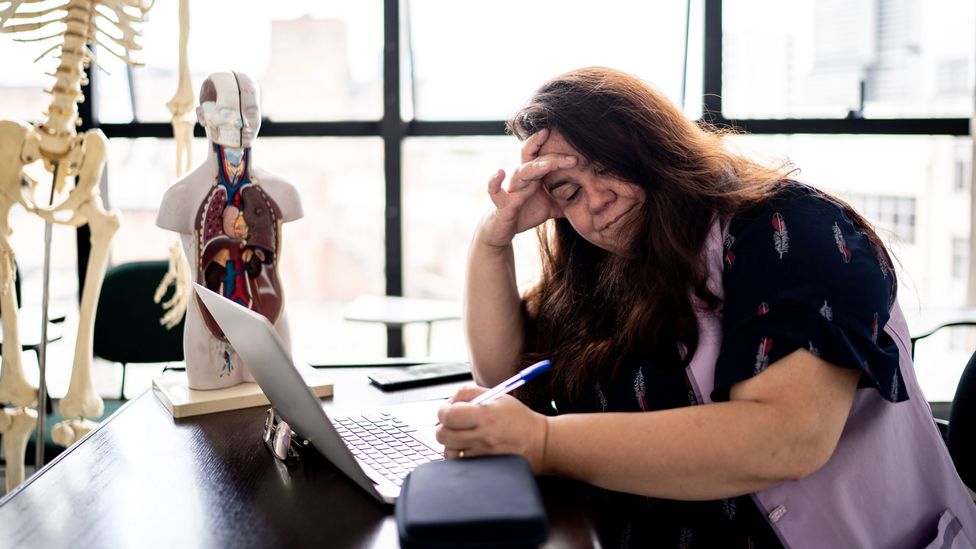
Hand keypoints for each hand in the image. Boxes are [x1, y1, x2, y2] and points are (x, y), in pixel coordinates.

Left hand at [436, 385, 549, 472]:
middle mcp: (483, 436)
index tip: (446, 411)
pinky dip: (458, 455)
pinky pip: (459, 463)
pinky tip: (467, 448)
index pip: (448, 415)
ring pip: (448, 451)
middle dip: (443, 427)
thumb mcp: (497, 396)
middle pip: (443, 434)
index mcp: (485, 415)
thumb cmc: (518, 418)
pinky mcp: (484, 467)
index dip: (442, 411)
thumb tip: (449, 401)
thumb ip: (470, 393)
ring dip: (450, 443)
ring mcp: (482, 454)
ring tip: (462, 437)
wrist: (540, 442)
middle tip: (452, 424)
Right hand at [478, 128, 577, 248]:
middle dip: (552, 155)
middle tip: (572, 158)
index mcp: (535, 176)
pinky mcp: (501, 204)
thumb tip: (592, 200)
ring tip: (546, 165)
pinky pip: (495, 191)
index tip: (579, 154)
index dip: (560, 154)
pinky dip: (494, 181)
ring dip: (534, 168)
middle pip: (534, 158)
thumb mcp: (552, 207)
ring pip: (521, 173)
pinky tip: (500, 172)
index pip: (546, 157)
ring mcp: (511, 189)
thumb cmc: (526, 213)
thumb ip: (569, 201)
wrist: (502, 229)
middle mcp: (523, 178)